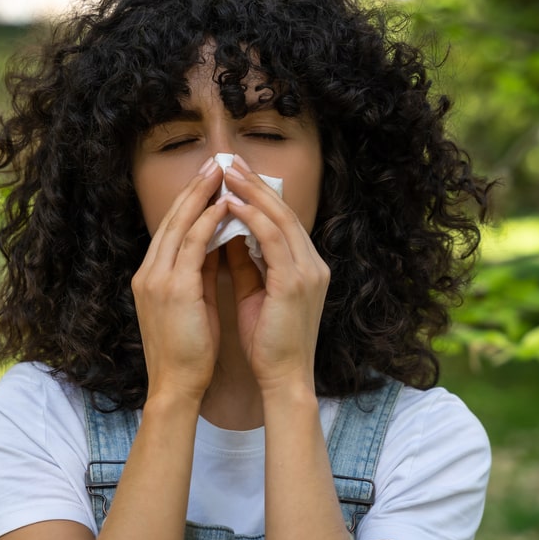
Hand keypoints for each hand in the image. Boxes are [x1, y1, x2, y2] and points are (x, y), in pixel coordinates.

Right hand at [132, 158, 231, 403]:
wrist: (175, 386)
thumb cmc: (188, 352)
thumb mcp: (192, 305)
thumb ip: (200, 274)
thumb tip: (219, 246)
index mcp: (151, 277)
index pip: (170, 230)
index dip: (188, 202)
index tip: (207, 181)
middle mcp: (149, 272)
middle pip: (171, 219)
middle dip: (193, 189)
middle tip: (214, 163)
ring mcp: (157, 279)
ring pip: (180, 225)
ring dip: (201, 196)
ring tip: (221, 173)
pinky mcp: (173, 289)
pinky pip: (192, 245)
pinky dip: (208, 222)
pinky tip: (224, 206)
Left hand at [222, 157, 329, 394]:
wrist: (283, 377)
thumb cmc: (267, 343)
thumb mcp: (254, 294)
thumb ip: (245, 264)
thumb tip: (225, 236)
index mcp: (306, 267)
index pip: (282, 221)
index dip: (259, 196)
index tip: (234, 176)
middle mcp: (313, 264)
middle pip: (284, 212)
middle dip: (255, 184)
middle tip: (229, 161)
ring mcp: (308, 270)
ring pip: (280, 218)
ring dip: (252, 192)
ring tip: (227, 174)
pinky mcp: (296, 281)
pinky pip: (273, 238)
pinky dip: (252, 217)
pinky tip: (231, 204)